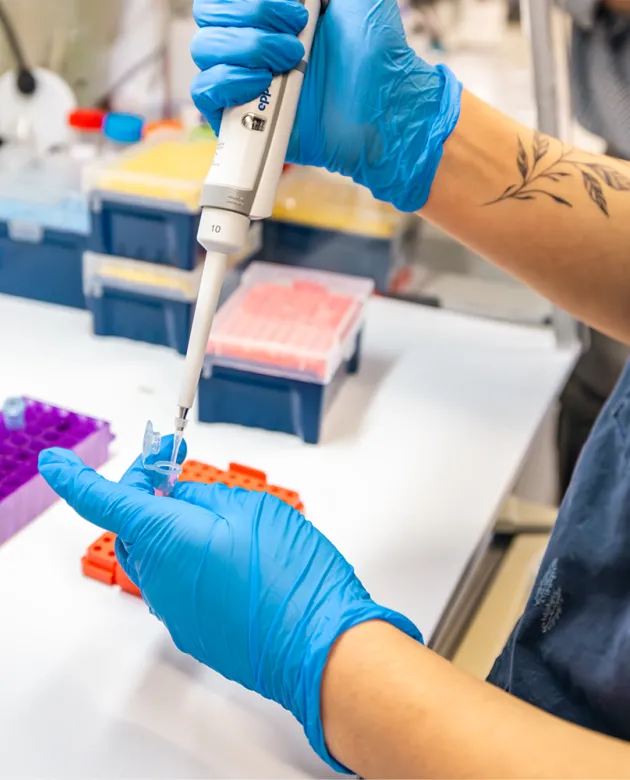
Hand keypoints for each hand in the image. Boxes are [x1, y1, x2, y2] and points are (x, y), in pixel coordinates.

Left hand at [39, 440, 422, 770]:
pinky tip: (234, 559)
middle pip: (133, 526)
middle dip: (149, 496)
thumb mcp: (251, 509)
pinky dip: (193, 562)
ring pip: (158, 556)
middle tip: (177, 474)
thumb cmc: (290, 576)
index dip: (76, 478)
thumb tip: (179, 499)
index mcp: (167, 536)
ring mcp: (174, 608)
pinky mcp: (192, 629)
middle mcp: (159, 576)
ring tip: (224, 520)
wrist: (316, 644)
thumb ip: (205, 497)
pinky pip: (178, 584)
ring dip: (176, 531)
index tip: (57, 463)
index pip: (104, 501)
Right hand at [190, 0, 461, 210]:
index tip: (296, 7)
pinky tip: (263, 82)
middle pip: (208, 17)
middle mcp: (250, 46)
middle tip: (297, 35)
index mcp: (268, 15)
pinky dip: (228, 79)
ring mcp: (243, 82)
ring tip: (291, 60)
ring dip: (247, 47)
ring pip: (204, 50)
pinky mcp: (240, 120)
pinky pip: (204, 92)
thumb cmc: (376, 51)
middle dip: (250, 16)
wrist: (384, 105)